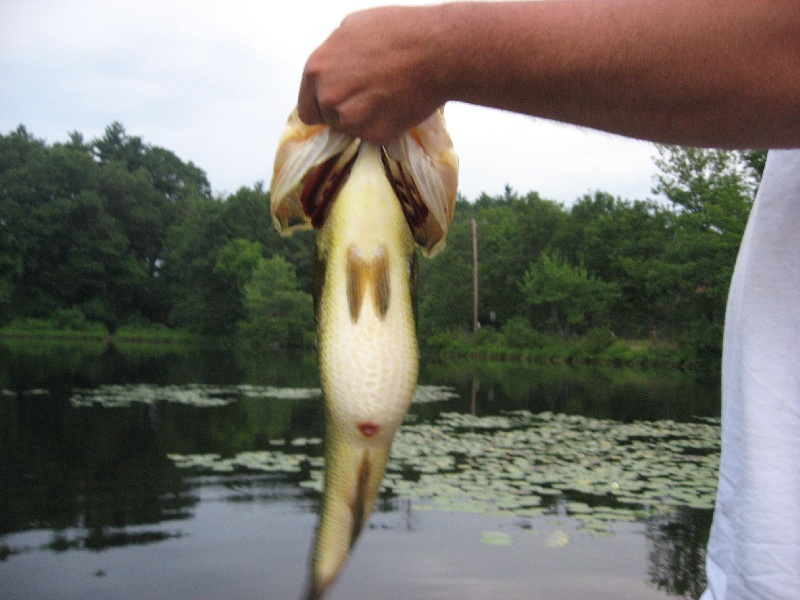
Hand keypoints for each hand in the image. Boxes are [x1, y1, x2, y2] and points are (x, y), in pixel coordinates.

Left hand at [297, 6, 449, 143]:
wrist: (436, 51)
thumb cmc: (399, 32)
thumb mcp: (353, 27)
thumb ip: (334, 54)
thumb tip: (333, 65)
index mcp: (316, 69)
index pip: (307, 107)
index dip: (323, 106)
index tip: (340, 103)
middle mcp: (328, 97)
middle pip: (328, 120)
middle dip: (344, 112)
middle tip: (370, 96)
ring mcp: (350, 119)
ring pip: (351, 130)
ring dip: (365, 120)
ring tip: (387, 96)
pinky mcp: (374, 134)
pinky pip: (374, 136)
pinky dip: (385, 126)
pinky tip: (398, 105)